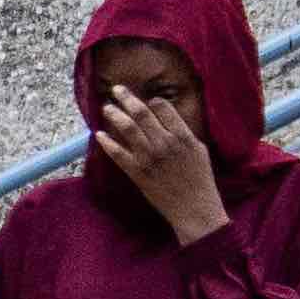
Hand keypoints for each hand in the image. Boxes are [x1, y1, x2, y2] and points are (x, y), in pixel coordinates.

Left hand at [87, 81, 226, 243]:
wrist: (194, 208)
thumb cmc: (200, 179)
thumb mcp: (199, 149)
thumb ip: (182, 132)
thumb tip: (167, 117)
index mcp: (182, 135)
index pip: (163, 108)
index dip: (152, 101)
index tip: (147, 101)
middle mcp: (165, 143)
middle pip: (142, 114)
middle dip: (127, 99)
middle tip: (116, 89)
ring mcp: (149, 158)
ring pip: (127, 129)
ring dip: (115, 115)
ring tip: (106, 107)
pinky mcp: (137, 173)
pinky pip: (118, 154)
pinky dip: (107, 142)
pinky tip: (99, 134)